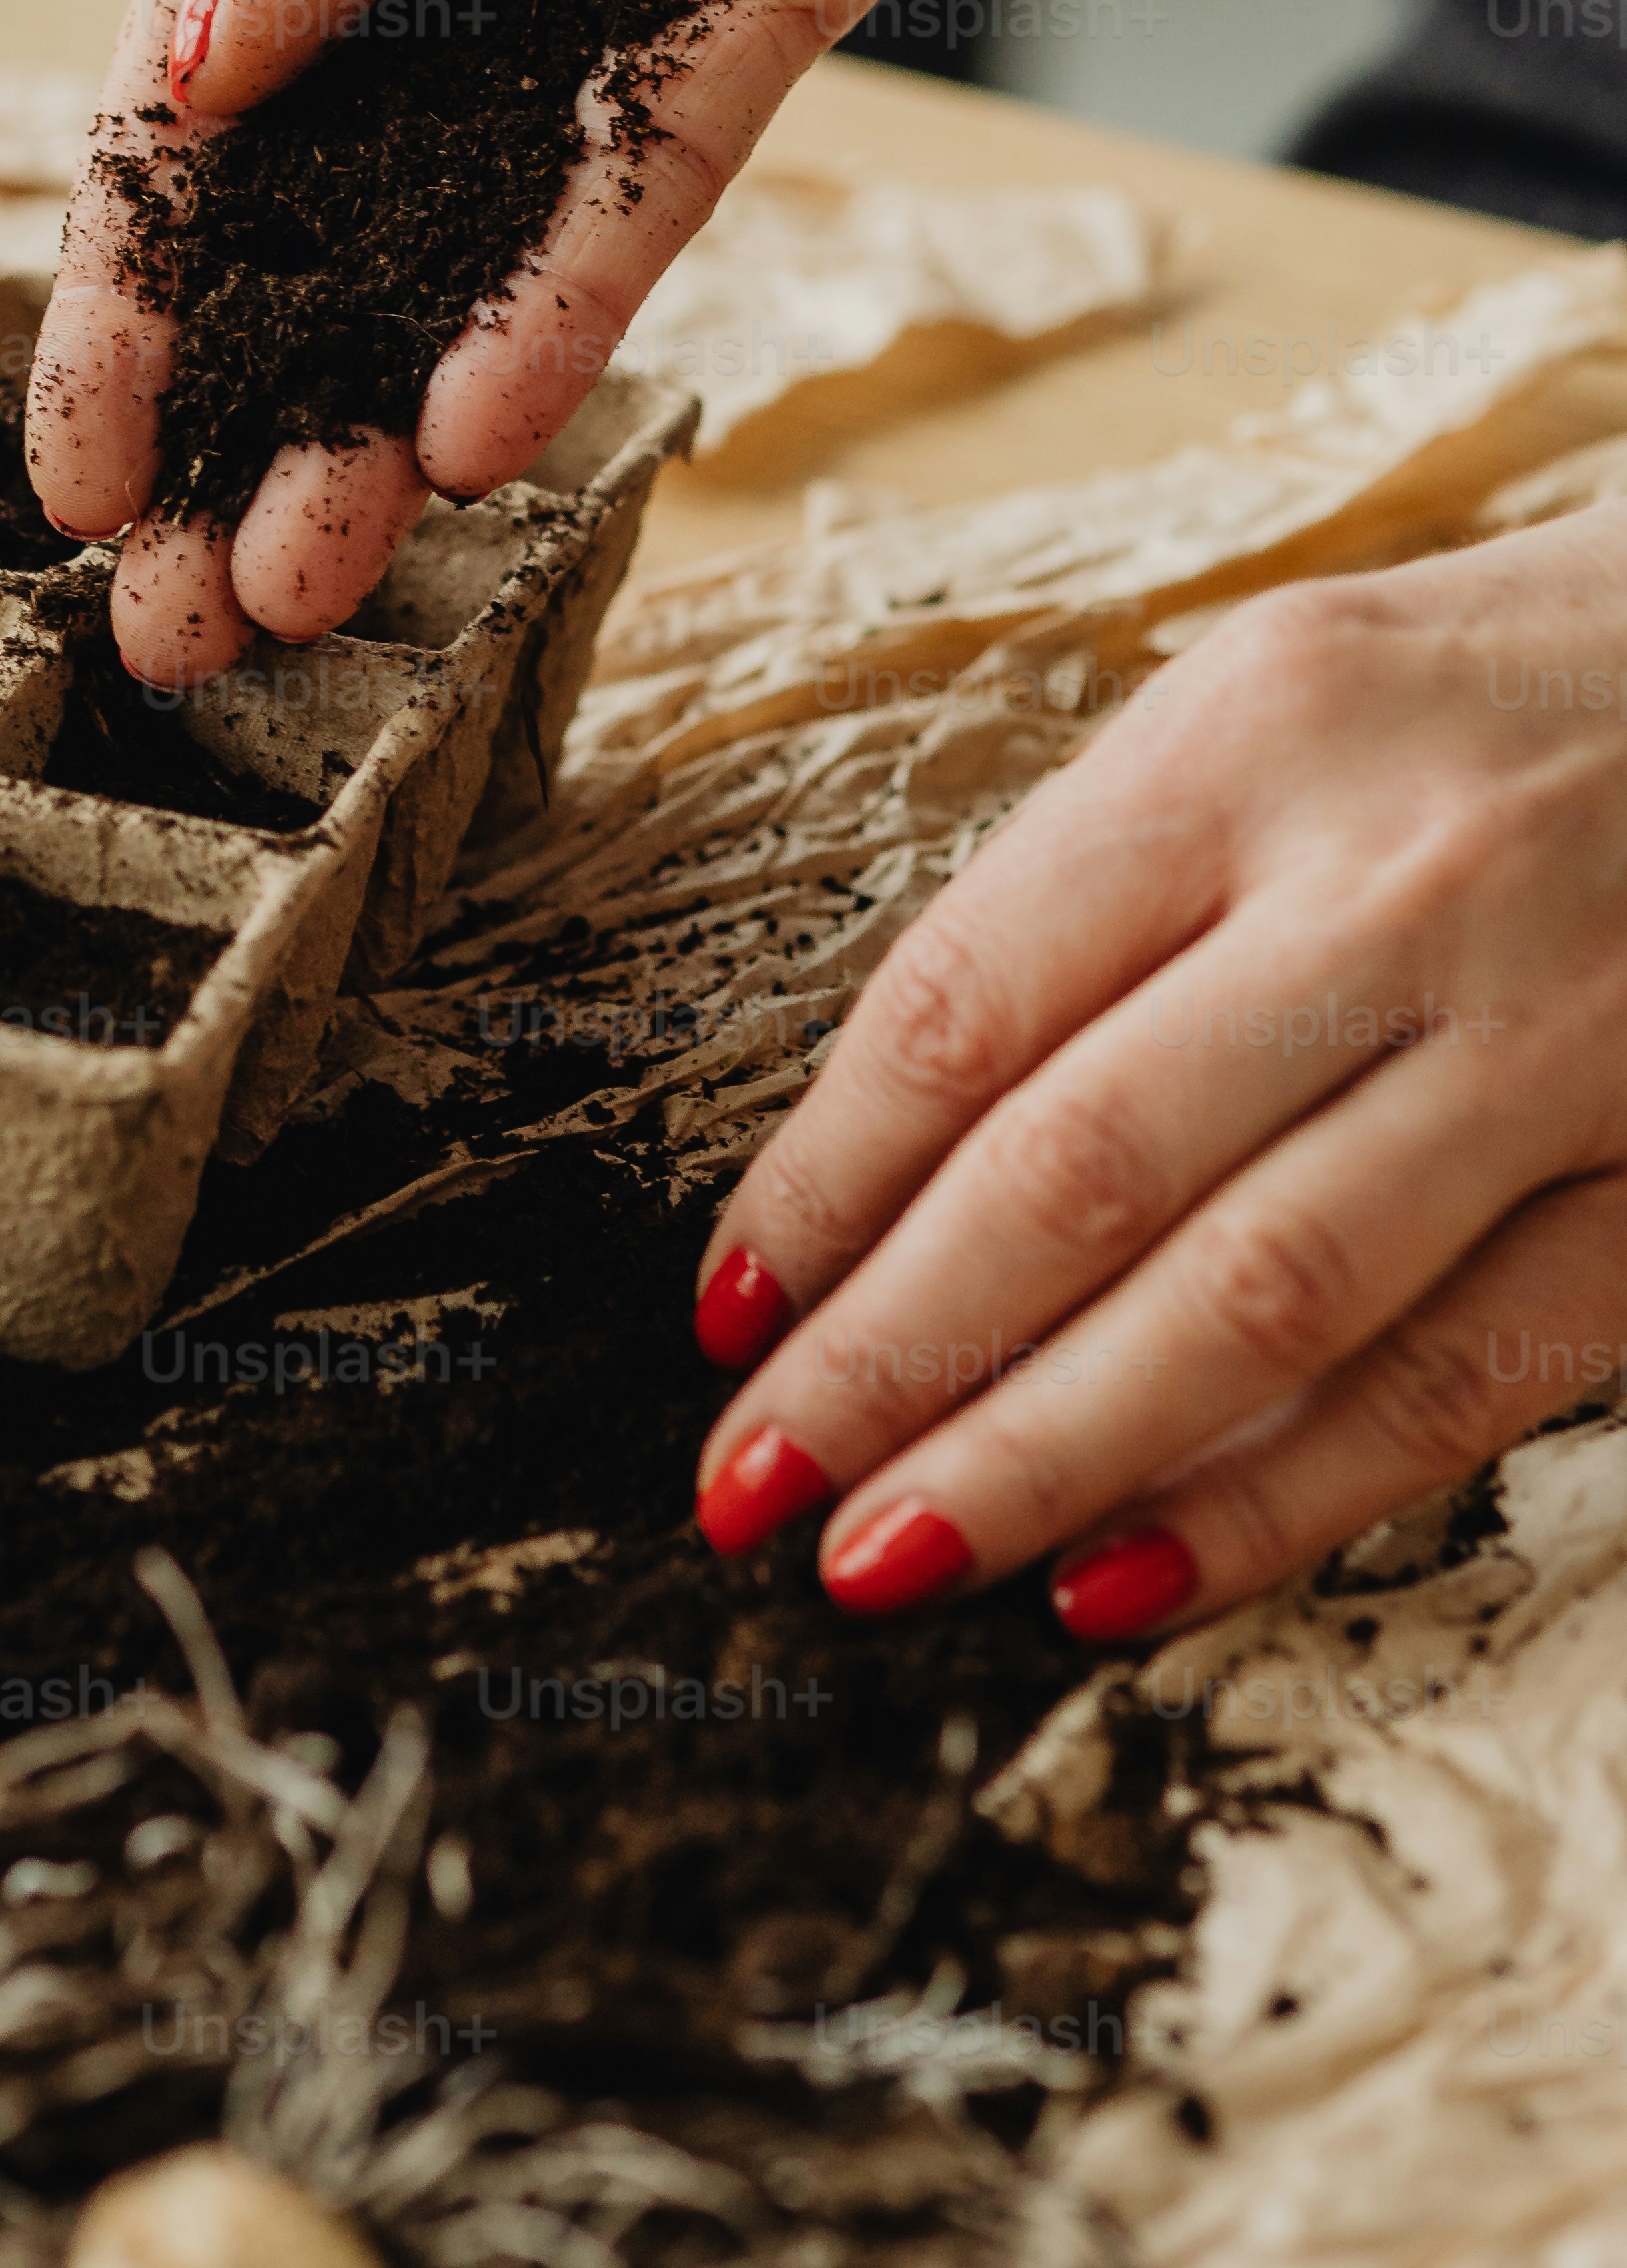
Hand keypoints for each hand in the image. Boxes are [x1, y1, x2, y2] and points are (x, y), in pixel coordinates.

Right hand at [24, 0, 1101, 679]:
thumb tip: (202, 68)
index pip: (185, 139)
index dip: (124, 308)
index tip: (67, 475)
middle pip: (321, 253)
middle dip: (243, 440)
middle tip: (174, 628)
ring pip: (472, 265)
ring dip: (384, 430)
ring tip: (301, 585)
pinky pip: (655, 180)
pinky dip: (566, 301)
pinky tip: (477, 426)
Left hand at [687, 511, 1626, 1637]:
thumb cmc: (1491, 691)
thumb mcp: (1273, 702)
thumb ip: (1107, 894)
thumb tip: (891, 1151)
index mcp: (1251, 737)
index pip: (970, 1001)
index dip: (821, 1182)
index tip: (723, 1317)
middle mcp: (1393, 884)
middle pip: (1079, 1165)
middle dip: (888, 1353)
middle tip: (750, 1484)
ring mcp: (1551, 1037)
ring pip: (1253, 1295)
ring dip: (1044, 1452)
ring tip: (887, 1556)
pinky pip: (1456, 1375)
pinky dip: (1282, 1498)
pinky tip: (1132, 1576)